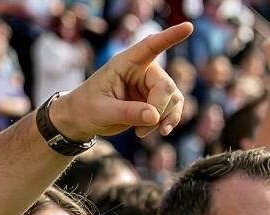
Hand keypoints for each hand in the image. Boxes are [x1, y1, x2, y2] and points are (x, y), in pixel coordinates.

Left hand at [52, 23, 192, 137]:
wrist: (81, 119)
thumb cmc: (85, 108)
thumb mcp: (101, 111)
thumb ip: (127, 112)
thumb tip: (154, 116)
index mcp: (124, 63)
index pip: (149, 46)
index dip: (169, 37)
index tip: (188, 27)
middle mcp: (141, 70)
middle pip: (165, 85)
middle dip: (159, 108)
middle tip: (142, 129)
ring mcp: (149, 85)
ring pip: (173, 97)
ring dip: (164, 117)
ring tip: (142, 132)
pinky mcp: (154, 99)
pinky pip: (174, 107)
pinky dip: (169, 120)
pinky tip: (160, 131)